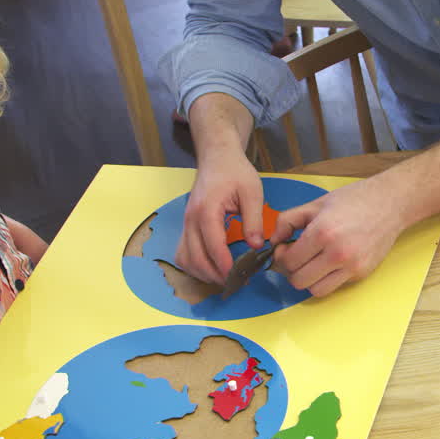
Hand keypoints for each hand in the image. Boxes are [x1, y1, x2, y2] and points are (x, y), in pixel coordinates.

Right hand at [175, 151, 264, 283]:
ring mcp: (186, 223)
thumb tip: (256, 246)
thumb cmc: (235, 172)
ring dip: (202, 273)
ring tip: (224, 278)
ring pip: (185, 258)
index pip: (212, 245)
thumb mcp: (252, 191)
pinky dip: (194, 265)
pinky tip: (211, 268)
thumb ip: (253, 219)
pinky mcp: (187, 226)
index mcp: (207, 209)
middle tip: (235, 282)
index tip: (239, 276)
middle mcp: (191, 219)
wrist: (217, 157)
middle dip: (214, 275)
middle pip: (195, 257)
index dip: (224, 265)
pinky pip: (183, 252)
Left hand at [269, 177, 404, 296]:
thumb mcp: (315, 203)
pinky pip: (334, 287)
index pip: (289, 261)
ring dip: (308, 280)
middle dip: (292, 271)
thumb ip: (288, 220)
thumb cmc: (354, 200)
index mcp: (322, 232)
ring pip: (315, 290)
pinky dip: (326, 280)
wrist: (390, 204)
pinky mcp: (361, 273)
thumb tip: (274, 240)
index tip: (284, 249)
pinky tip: (328, 264)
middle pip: (299, 280)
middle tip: (295, 258)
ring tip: (310, 264)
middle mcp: (337, 253)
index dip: (281, 256)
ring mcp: (351, 266)